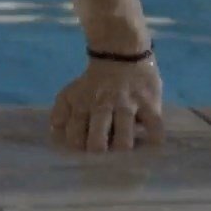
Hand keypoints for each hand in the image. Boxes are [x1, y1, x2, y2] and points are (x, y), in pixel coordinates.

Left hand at [49, 57, 163, 151]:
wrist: (121, 51)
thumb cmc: (94, 81)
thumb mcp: (70, 92)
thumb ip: (60, 113)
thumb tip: (55, 135)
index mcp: (82, 105)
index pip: (75, 137)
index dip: (79, 150)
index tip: (85, 155)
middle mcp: (103, 107)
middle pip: (97, 142)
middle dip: (99, 154)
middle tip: (103, 159)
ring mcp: (127, 106)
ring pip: (124, 138)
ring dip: (122, 150)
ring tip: (124, 156)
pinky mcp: (149, 104)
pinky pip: (155, 127)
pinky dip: (153, 140)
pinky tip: (150, 145)